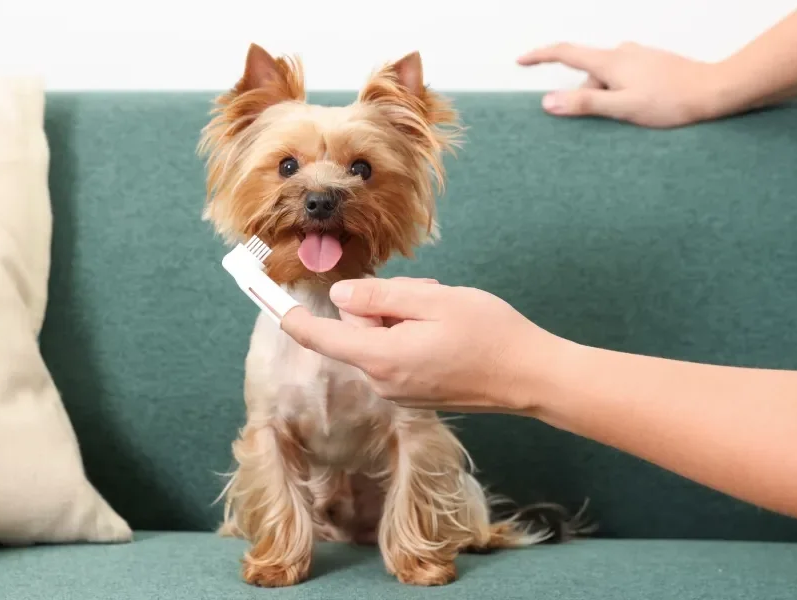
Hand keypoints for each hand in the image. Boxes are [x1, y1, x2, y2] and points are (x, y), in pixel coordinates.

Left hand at [281, 277, 558, 413]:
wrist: (531, 377)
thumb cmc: (488, 334)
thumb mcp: (431, 301)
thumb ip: (379, 299)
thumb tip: (341, 298)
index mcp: (381, 358)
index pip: (322, 337)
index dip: (291, 316)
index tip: (265, 298)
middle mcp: (384, 382)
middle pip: (357, 331)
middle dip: (382, 305)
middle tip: (425, 294)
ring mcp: (401, 391)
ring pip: (380, 340)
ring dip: (403, 319)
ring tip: (444, 313)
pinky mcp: (418, 393)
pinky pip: (398, 354)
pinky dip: (414, 336)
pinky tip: (448, 332)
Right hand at [517, 42, 722, 127]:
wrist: (714, 90)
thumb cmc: (672, 101)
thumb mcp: (623, 108)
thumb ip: (585, 104)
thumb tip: (548, 102)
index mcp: (610, 61)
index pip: (565, 52)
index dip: (540, 56)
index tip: (521, 60)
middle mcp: (622, 52)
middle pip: (589, 75)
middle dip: (589, 97)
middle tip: (612, 121)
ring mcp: (638, 56)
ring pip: (608, 79)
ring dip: (610, 99)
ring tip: (635, 117)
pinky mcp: (651, 64)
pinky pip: (624, 79)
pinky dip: (623, 94)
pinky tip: (644, 108)